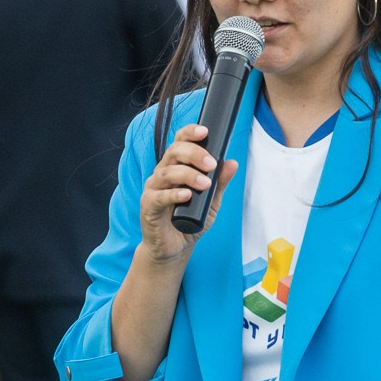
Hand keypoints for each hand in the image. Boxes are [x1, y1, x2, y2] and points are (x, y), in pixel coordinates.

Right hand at [138, 122, 237, 264]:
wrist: (175, 248)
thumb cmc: (190, 221)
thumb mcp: (211, 201)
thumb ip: (220, 183)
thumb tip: (232, 163)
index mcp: (176, 167)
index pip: (179, 142)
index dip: (189, 133)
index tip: (205, 132)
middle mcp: (163, 173)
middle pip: (174, 152)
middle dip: (194, 154)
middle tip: (211, 165)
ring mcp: (153, 188)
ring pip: (167, 172)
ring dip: (188, 175)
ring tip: (205, 184)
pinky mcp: (148, 206)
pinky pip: (159, 196)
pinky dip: (173, 194)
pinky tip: (186, 195)